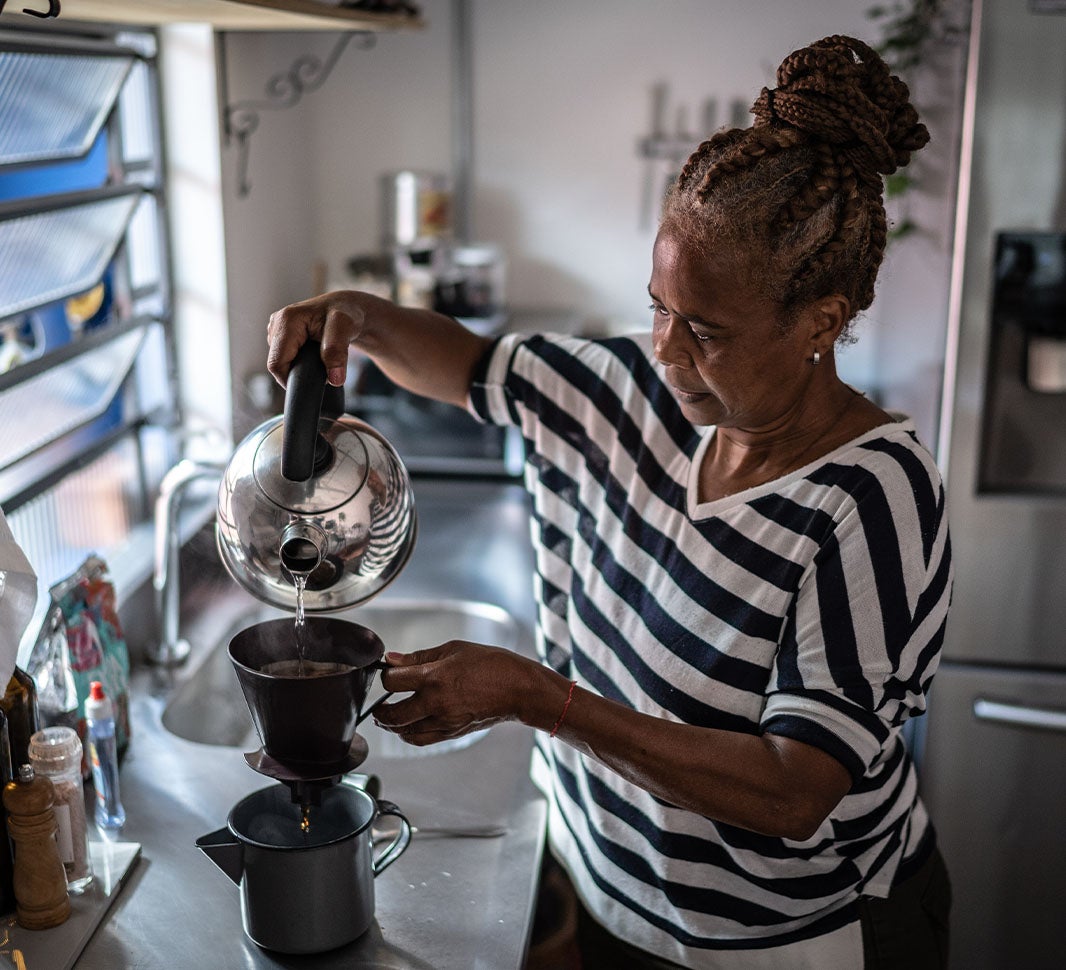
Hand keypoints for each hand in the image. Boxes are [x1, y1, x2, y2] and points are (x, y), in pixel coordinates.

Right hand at [266, 290, 380, 387]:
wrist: (348, 308)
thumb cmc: (347, 314)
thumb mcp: (345, 328)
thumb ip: (337, 351)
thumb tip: (335, 379)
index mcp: (286, 320)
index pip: (276, 363)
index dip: (292, 379)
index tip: (314, 382)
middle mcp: (276, 323)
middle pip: (277, 363)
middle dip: (298, 372)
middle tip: (322, 366)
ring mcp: (276, 330)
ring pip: (280, 362)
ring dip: (299, 367)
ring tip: (319, 358)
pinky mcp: (280, 336)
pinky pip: (284, 358)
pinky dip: (298, 362)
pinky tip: (312, 355)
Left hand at [373, 641, 540, 746]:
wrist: (518, 689)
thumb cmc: (491, 664)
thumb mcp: (453, 649)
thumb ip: (419, 657)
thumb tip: (392, 659)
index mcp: (434, 677)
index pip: (392, 682)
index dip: (385, 675)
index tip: (388, 672)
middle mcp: (435, 702)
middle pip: (392, 714)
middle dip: (380, 708)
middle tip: (378, 702)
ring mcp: (443, 721)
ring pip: (403, 731)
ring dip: (391, 724)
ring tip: (388, 715)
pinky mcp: (451, 733)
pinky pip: (420, 740)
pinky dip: (408, 735)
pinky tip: (407, 726)